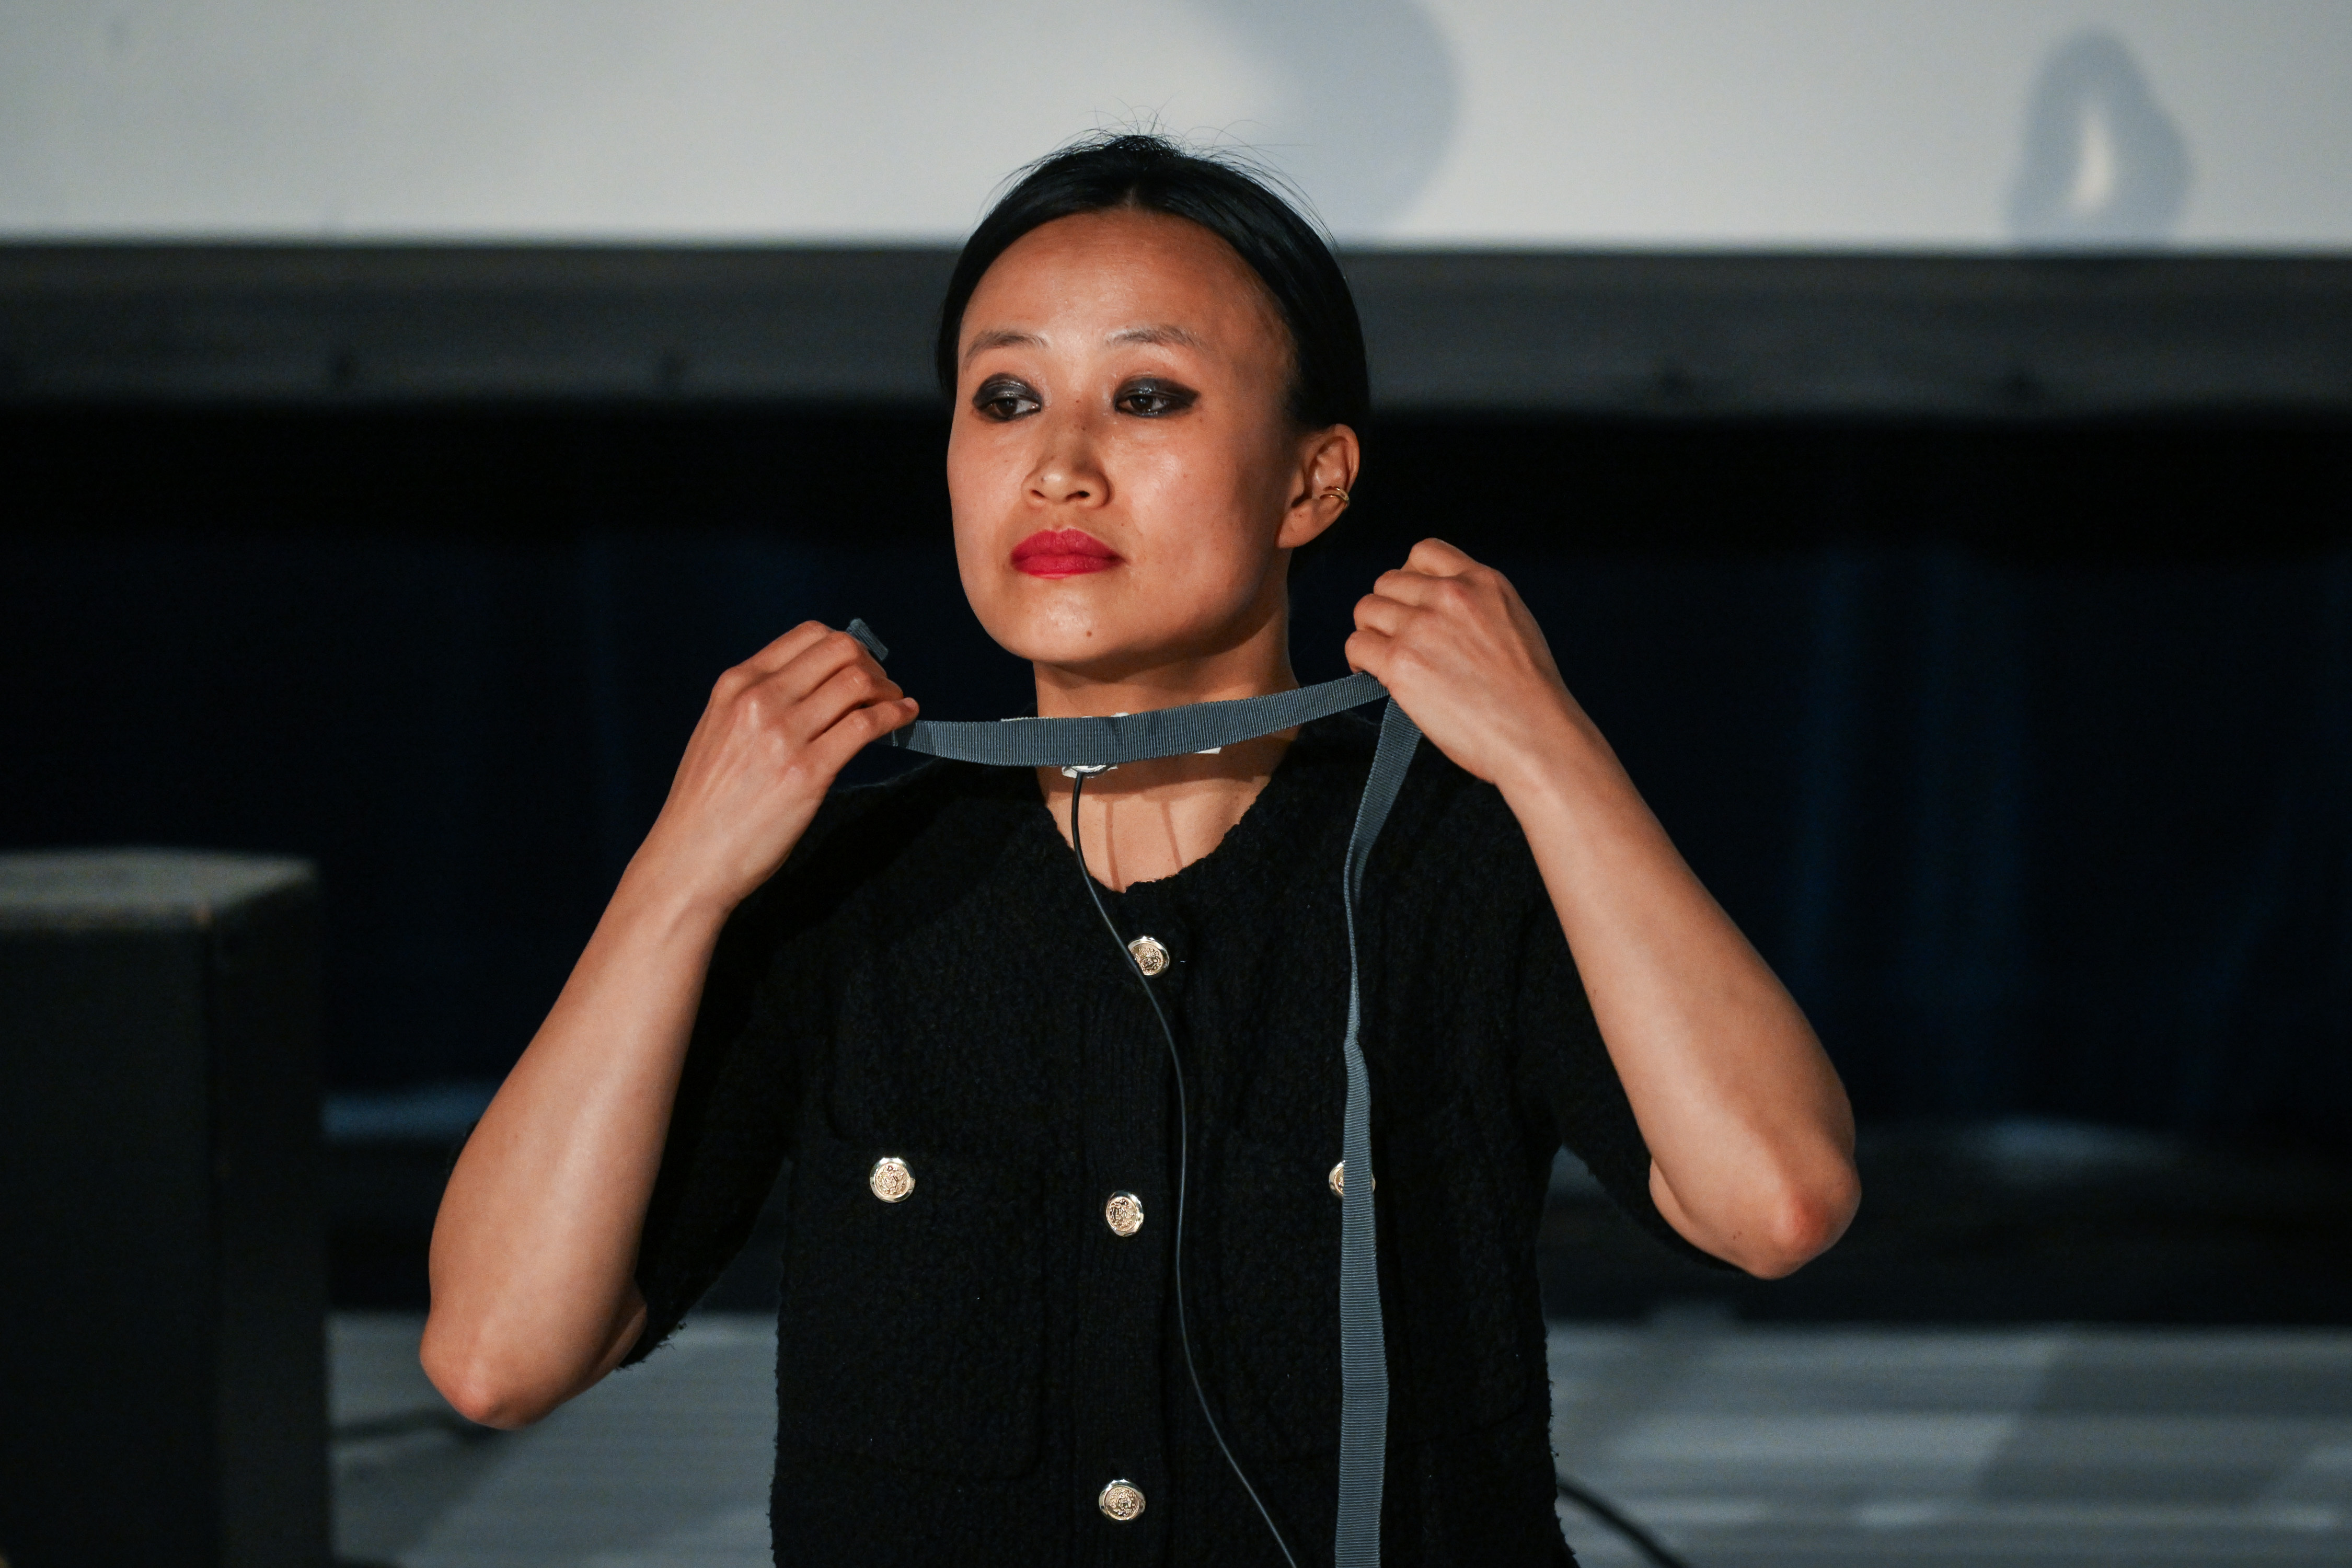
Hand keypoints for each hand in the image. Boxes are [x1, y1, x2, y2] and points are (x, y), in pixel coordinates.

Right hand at [629, 623, 916, 914]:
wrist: (688, 858)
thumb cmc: (706, 805)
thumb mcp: (720, 731)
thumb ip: (758, 704)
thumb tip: (812, 691)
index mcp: (737, 684)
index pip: (808, 635)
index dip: (847, 647)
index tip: (861, 666)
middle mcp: (760, 699)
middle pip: (841, 650)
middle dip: (873, 664)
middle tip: (884, 688)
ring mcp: (784, 734)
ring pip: (858, 682)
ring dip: (888, 690)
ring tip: (896, 705)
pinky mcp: (808, 772)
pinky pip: (866, 725)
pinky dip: (895, 716)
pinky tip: (904, 719)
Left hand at [1345, 539, 1588, 792]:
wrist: (1534, 734)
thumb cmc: (1529, 695)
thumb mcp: (1513, 624)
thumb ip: (1475, 606)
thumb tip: (1435, 612)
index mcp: (1482, 581)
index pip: (1424, 552)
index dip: (1409, 576)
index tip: (1410, 602)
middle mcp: (1450, 595)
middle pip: (1388, 582)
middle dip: (1387, 609)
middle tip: (1394, 639)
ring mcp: (1422, 627)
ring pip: (1367, 610)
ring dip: (1370, 633)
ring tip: (1382, 658)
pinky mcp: (1400, 662)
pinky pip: (1357, 645)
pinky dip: (1359, 660)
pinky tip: (1372, 675)